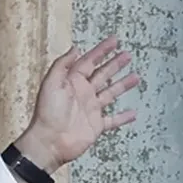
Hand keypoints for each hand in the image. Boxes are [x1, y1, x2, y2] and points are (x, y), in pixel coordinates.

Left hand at [16, 36, 140, 171]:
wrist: (50, 142)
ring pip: (110, 93)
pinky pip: (113, 120)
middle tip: (127, 54)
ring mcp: (90, 110)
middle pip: (102, 74)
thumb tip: (74, 48)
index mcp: (72, 82)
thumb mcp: (51, 83)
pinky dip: (123, 117)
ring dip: (122, 85)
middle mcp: (83, 94)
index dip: (101, 50)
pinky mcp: (96, 126)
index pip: (89, 62)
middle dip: (114, 64)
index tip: (114, 40)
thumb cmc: (47, 113)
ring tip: (135, 76)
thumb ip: (62, 65)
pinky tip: (133, 113)